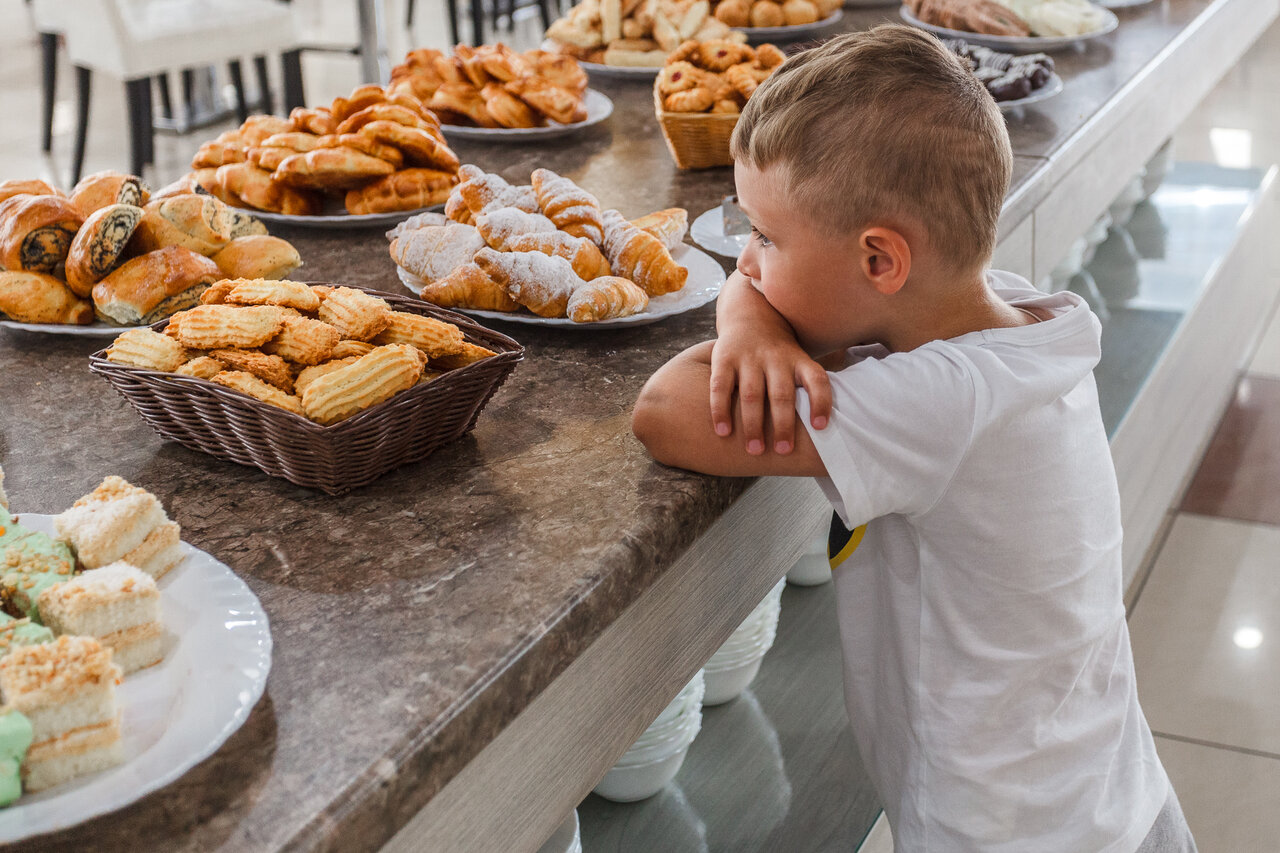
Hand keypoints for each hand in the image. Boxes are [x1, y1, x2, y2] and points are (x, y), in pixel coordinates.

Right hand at [710, 273, 831, 454]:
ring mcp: (749, 358)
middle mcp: (775, 358)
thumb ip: (814, 386)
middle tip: (785, 451)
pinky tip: (722, 431)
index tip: (822, 428)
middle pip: (782, 393)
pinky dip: (720, 410)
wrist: (749, 313)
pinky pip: (721, 386)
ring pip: (751, 394)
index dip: (821, 403)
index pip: (817, 380)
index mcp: (799, 360)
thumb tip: (850, 422)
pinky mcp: (724, 358)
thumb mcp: (801, 360)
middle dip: (784, 424)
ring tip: (755, 450)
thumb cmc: (780, 352)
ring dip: (753, 424)